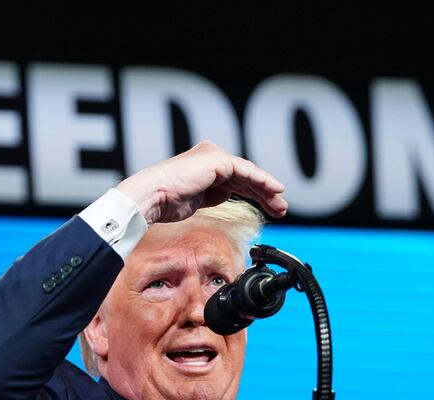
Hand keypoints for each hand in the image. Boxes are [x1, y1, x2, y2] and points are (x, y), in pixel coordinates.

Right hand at [115, 141, 286, 224]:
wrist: (153, 197)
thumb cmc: (165, 202)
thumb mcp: (195, 199)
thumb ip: (212, 194)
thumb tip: (226, 195)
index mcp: (204, 166)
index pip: (236, 180)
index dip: (254, 194)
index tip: (269, 208)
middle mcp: (211, 158)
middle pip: (245, 177)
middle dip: (264, 194)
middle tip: (280, 209)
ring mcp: (215, 157)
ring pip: (249, 174)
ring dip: (267, 191)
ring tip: (281, 205)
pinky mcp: (218, 160)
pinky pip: (246, 171)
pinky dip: (262, 180)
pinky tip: (276, 190)